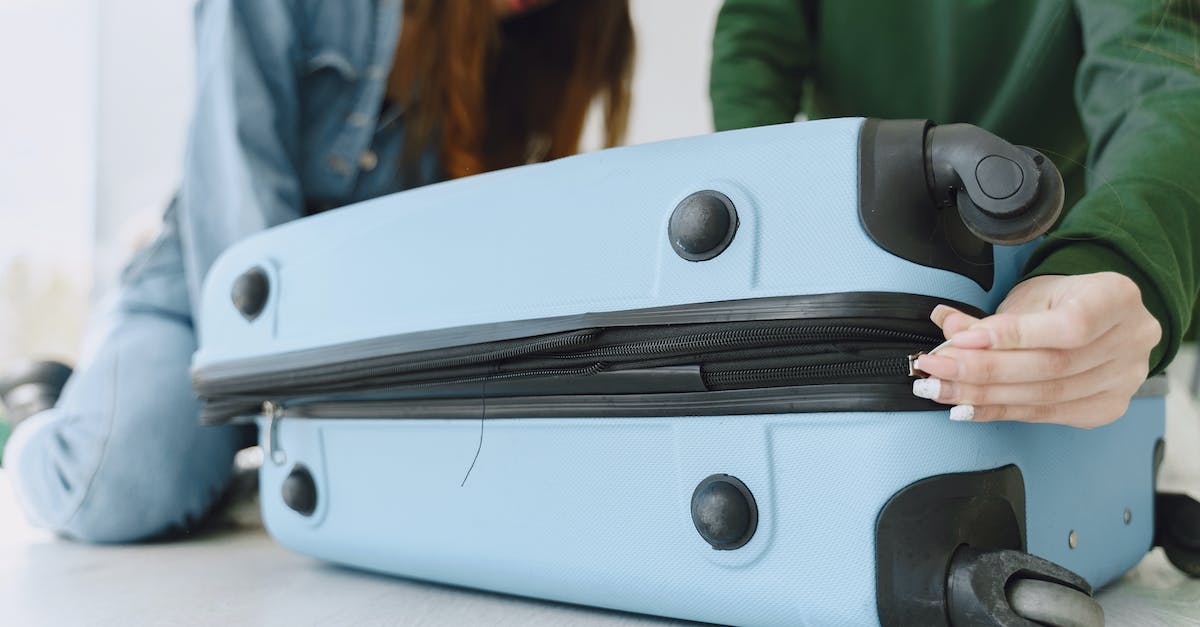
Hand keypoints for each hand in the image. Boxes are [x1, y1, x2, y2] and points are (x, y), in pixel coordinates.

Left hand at [910, 272, 1160, 427]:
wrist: (1098, 319)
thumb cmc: (1064, 301)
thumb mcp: (1030, 297)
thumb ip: (991, 317)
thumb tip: (948, 328)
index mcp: (1117, 298)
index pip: (1069, 325)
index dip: (1013, 336)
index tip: (961, 340)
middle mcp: (1131, 341)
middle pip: (1051, 366)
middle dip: (982, 371)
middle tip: (935, 368)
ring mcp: (1123, 380)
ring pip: (1045, 396)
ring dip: (983, 396)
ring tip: (940, 389)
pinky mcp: (1106, 408)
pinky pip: (1046, 415)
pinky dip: (1000, 411)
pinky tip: (967, 408)